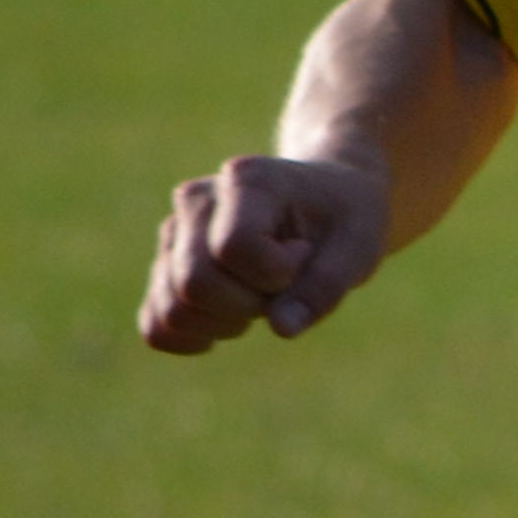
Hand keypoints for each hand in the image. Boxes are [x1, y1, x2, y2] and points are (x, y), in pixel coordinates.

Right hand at [138, 152, 394, 352]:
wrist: (326, 203)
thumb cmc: (346, 220)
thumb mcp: (360, 246)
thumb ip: (325, 286)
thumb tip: (282, 328)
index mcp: (246, 180)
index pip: (235, 247)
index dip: (277, 272)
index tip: (305, 251)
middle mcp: (196, 200)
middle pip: (194, 282)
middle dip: (249, 305)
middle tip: (284, 285)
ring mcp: (174, 234)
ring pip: (172, 308)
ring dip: (225, 324)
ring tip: (260, 297)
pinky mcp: (166, 266)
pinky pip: (156, 325)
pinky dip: (192, 338)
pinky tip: (230, 323)